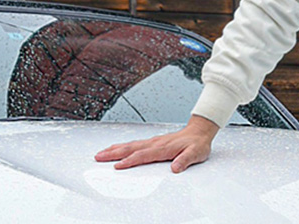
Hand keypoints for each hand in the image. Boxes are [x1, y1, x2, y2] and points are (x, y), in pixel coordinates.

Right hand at [93, 115, 218, 172]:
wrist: (200, 131)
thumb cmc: (197, 144)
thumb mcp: (196, 154)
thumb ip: (185, 160)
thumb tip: (175, 168)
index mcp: (164, 148)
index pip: (143, 155)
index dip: (130, 161)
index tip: (117, 166)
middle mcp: (155, 143)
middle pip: (131, 148)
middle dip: (114, 153)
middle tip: (99, 157)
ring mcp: (153, 141)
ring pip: (130, 145)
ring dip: (115, 149)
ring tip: (101, 153)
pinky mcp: (152, 142)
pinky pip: (134, 144)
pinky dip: (122, 146)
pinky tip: (116, 149)